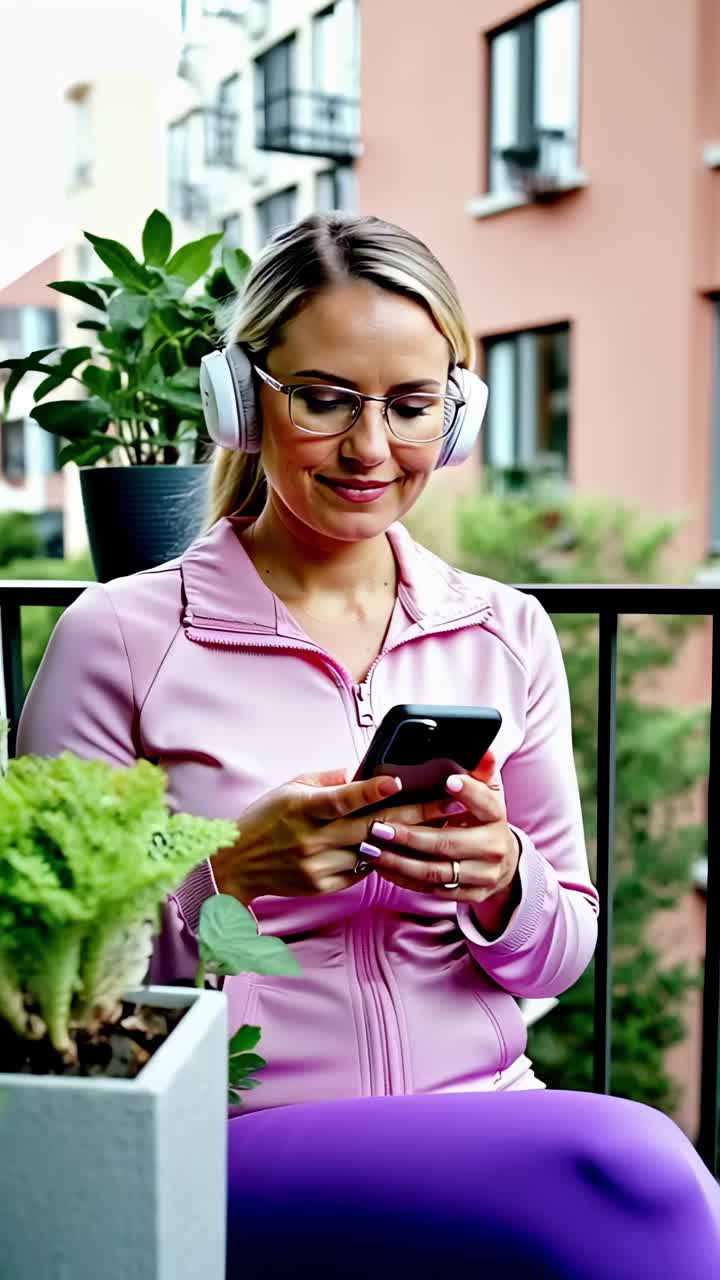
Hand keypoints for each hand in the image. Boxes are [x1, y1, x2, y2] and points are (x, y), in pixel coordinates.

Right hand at [210, 768, 462, 902]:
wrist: (237, 865)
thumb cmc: (266, 818)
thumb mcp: (291, 788)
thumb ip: (328, 780)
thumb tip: (363, 772)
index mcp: (303, 808)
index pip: (342, 799)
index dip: (370, 791)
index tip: (398, 781)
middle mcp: (313, 839)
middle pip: (372, 827)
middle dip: (416, 814)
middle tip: (449, 803)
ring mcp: (320, 866)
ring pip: (373, 851)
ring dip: (407, 839)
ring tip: (441, 824)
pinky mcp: (324, 885)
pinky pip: (362, 870)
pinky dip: (380, 857)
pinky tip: (403, 847)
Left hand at [364, 751, 521, 909]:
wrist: (502, 865)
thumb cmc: (483, 823)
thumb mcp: (486, 797)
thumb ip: (481, 774)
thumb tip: (486, 751)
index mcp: (496, 817)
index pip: (485, 802)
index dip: (468, 792)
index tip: (448, 781)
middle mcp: (493, 848)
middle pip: (447, 842)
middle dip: (410, 836)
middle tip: (379, 827)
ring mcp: (482, 875)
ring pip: (435, 871)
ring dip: (399, 861)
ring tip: (372, 849)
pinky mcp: (469, 894)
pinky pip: (431, 889)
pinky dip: (404, 878)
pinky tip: (382, 867)